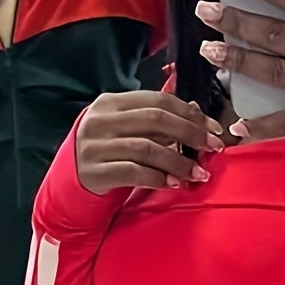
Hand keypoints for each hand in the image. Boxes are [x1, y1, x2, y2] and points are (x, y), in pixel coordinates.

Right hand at [75, 91, 224, 194]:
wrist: (71, 180)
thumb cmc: (107, 152)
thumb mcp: (126, 129)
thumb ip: (155, 121)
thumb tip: (196, 112)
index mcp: (112, 102)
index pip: (157, 100)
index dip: (189, 113)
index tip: (213, 128)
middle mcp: (102, 120)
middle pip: (155, 120)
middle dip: (190, 133)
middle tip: (212, 148)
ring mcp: (96, 146)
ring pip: (147, 147)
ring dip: (178, 162)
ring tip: (198, 173)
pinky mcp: (96, 171)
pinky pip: (133, 172)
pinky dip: (157, 178)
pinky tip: (174, 183)